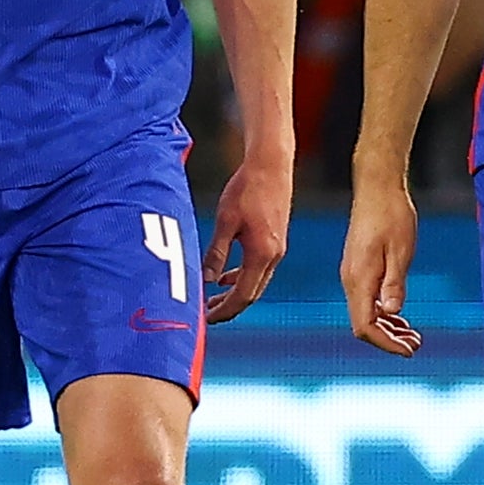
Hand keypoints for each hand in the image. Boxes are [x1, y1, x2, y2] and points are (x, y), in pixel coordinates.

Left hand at [205, 146, 293, 323]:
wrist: (271, 166)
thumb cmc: (247, 188)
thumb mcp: (226, 221)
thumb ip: (216, 253)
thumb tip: (205, 279)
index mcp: (262, 254)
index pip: (243, 295)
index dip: (225, 310)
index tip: (207, 319)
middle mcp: (274, 256)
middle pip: (252, 294)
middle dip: (229, 307)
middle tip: (206, 316)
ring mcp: (277, 249)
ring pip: (256, 282)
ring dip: (235, 293)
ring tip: (212, 300)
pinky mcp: (276, 240)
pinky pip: (259, 269)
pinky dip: (242, 277)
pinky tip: (225, 276)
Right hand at [341, 176, 423, 355]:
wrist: (377, 187)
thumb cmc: (391, 214)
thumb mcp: (400, 250)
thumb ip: (394, 284)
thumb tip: (393, 313)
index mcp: (359, 278)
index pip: (365, 326)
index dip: (385, 344)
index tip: (408, 351)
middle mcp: (351, 280)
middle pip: (363, 325)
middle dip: (388, 340)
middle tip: (416, 346)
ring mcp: (353, 275)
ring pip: (366, 314)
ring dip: (388, 329)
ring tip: (413, 336)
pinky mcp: (359, 269)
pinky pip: (368, 300)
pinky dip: (384, 313)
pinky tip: (400, 318)